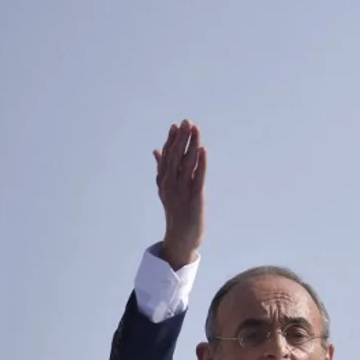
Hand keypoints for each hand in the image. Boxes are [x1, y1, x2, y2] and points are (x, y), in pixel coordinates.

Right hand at [153, 119, 206, 269]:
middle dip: (181, 138)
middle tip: (186, 122)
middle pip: (175, 156)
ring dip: (191, 145)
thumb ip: (162, 169)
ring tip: (195, 129)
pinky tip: (203, 150)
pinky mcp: (195, 198)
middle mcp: (170, 184)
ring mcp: (182, 191)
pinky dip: (201, 162)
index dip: (171, 140)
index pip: (167, 156)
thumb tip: (156, 150)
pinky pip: (198, 176)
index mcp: (163, 181)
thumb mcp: (166, 190)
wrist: (181, 238)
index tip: (175, 125)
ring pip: (186, 163)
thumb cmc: (176, 213)